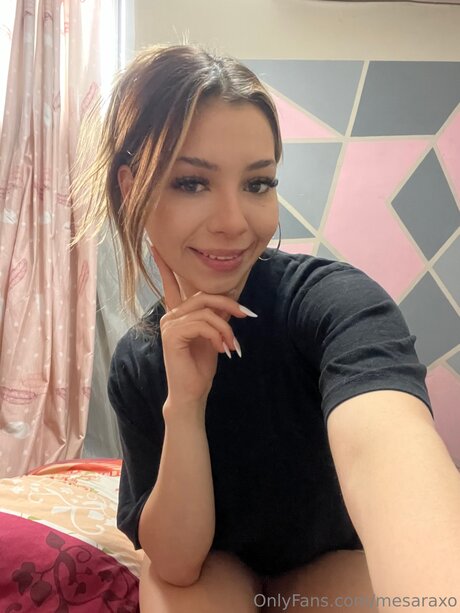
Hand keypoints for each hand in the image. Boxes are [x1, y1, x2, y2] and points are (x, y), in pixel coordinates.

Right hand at [151, 246, 251, 409]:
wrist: (192, 392)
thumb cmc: (201, 366)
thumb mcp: (214, 335)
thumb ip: (217, 315)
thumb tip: (230, 299)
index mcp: (179, 314)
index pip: (172, 284)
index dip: (164, 265)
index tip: (155, 246)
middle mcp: (171, 315)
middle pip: (203, 295)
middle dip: (228, 303)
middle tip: (246, 315)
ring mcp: (169, 324)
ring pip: (206, 310)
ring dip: (225, 327)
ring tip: (232, 345)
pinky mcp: (172, 335)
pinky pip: (202, 324)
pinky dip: (218, 335)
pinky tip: (222, 349)